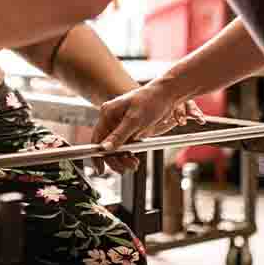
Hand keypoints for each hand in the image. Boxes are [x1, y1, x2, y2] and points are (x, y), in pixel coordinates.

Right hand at [91, 83, 205, 174]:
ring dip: (123, 160)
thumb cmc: (150, 100)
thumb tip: (105, 148)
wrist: (167, 95)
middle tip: (126, 167)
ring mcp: (121, 126)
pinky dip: (129, 156)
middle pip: (106, 146)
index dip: (96, 154)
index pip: (97, 138)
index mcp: (108, 113)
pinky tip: (135, 160)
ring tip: (134, 164)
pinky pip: (125, 147)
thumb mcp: (134, 119)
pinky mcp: (131, 131)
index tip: (100, 169)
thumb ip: (119, 135)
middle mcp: (112, 120)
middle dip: (115, 159)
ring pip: (116, 149)